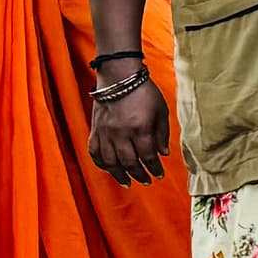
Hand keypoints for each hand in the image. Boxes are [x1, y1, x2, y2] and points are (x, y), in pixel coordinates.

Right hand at [87, 70, 171, 184]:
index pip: (148, 156)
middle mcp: (121, 133)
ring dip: (119, 174)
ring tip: (127, 181)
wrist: (119, 77)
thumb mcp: (161, 111)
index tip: (159, 175)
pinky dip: (101, 163)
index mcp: (140, 128)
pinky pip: (95, 152)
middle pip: (129, 162)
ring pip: (110, 162)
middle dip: (139, 174)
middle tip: (146, 180)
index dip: (154, 168)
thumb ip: (162, 134)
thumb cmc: (144, 92)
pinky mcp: (95, 129)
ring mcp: (106, 132)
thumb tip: (163, 154)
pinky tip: (109, 169)